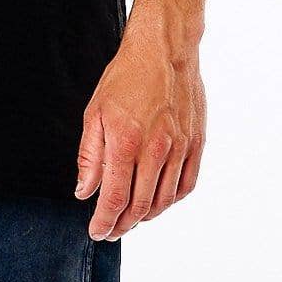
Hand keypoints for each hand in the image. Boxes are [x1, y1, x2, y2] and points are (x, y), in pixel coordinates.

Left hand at [74, 27, 204, 238]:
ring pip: (165, 199)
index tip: (97, 231)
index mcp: (126, 143)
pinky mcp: (196, 143)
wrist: (164, 50)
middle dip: (123, 224)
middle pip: (141, 205)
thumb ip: (89, 157)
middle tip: (111, 230)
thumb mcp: (95, 113)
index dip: (104, 221)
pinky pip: (186, 184)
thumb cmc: (126, 77)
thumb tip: (84, 192)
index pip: (115, 198)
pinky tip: (159, 200)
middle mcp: (156, 150)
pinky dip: (171, 199)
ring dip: (147, 216)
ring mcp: (180, 148)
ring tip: (131, 218)